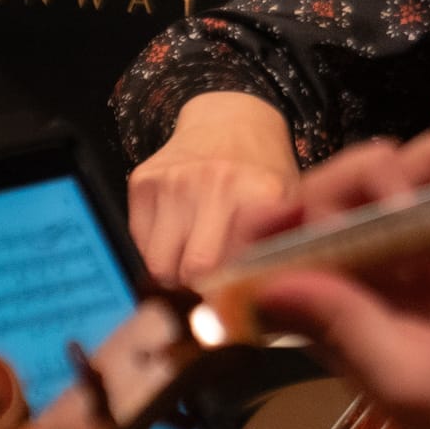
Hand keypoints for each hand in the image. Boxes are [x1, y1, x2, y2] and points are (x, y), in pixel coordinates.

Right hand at [127, 93, 301, 285]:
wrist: (231, 118)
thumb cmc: (263, 173)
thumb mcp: (291, 206)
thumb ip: (280, 252)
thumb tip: (261, 310)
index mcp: (261, 194)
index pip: (234, 270)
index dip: (230, 294)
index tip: (233, 298)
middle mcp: (215, 185)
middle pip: (190, 273)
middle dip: (199, 289)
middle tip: (213, 281)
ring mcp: (174, 181)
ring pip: (158, 266)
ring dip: (174, 273)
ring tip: (194, 256)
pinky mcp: (143, 180)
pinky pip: (138, 243)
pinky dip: (156, 249)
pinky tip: (179, 232)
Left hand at [245, 79, 429, 428]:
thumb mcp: (406, 378)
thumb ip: (344, 324)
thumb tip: (267, 278)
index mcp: (332, 315)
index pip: (277, 251)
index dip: (268, 220)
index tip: (286, 203)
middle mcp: (368, 278)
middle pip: (345, 191)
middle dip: (375, 177)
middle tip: (424, 205)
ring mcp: (424, 256)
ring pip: (409, 174)